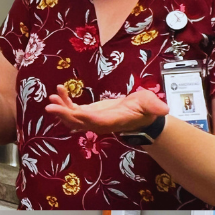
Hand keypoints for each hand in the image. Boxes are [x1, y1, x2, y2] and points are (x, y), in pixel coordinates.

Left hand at [44, 84, 166, 134]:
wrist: (141, 116)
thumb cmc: (146, 109)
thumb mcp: (152, 105)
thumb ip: (155, 107)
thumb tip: (164, 110)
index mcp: (113, 121)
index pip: (97, 121)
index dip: (85, 117)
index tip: (74, 111)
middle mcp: (99, 123)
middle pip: (79, 122)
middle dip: (64, 114)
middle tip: (50, 106)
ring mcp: (92, 119)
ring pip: (73, 117)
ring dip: (61, 108)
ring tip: (52, 97)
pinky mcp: (89, 113)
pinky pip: (73, 109)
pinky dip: (65, 102)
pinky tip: (59, 91)